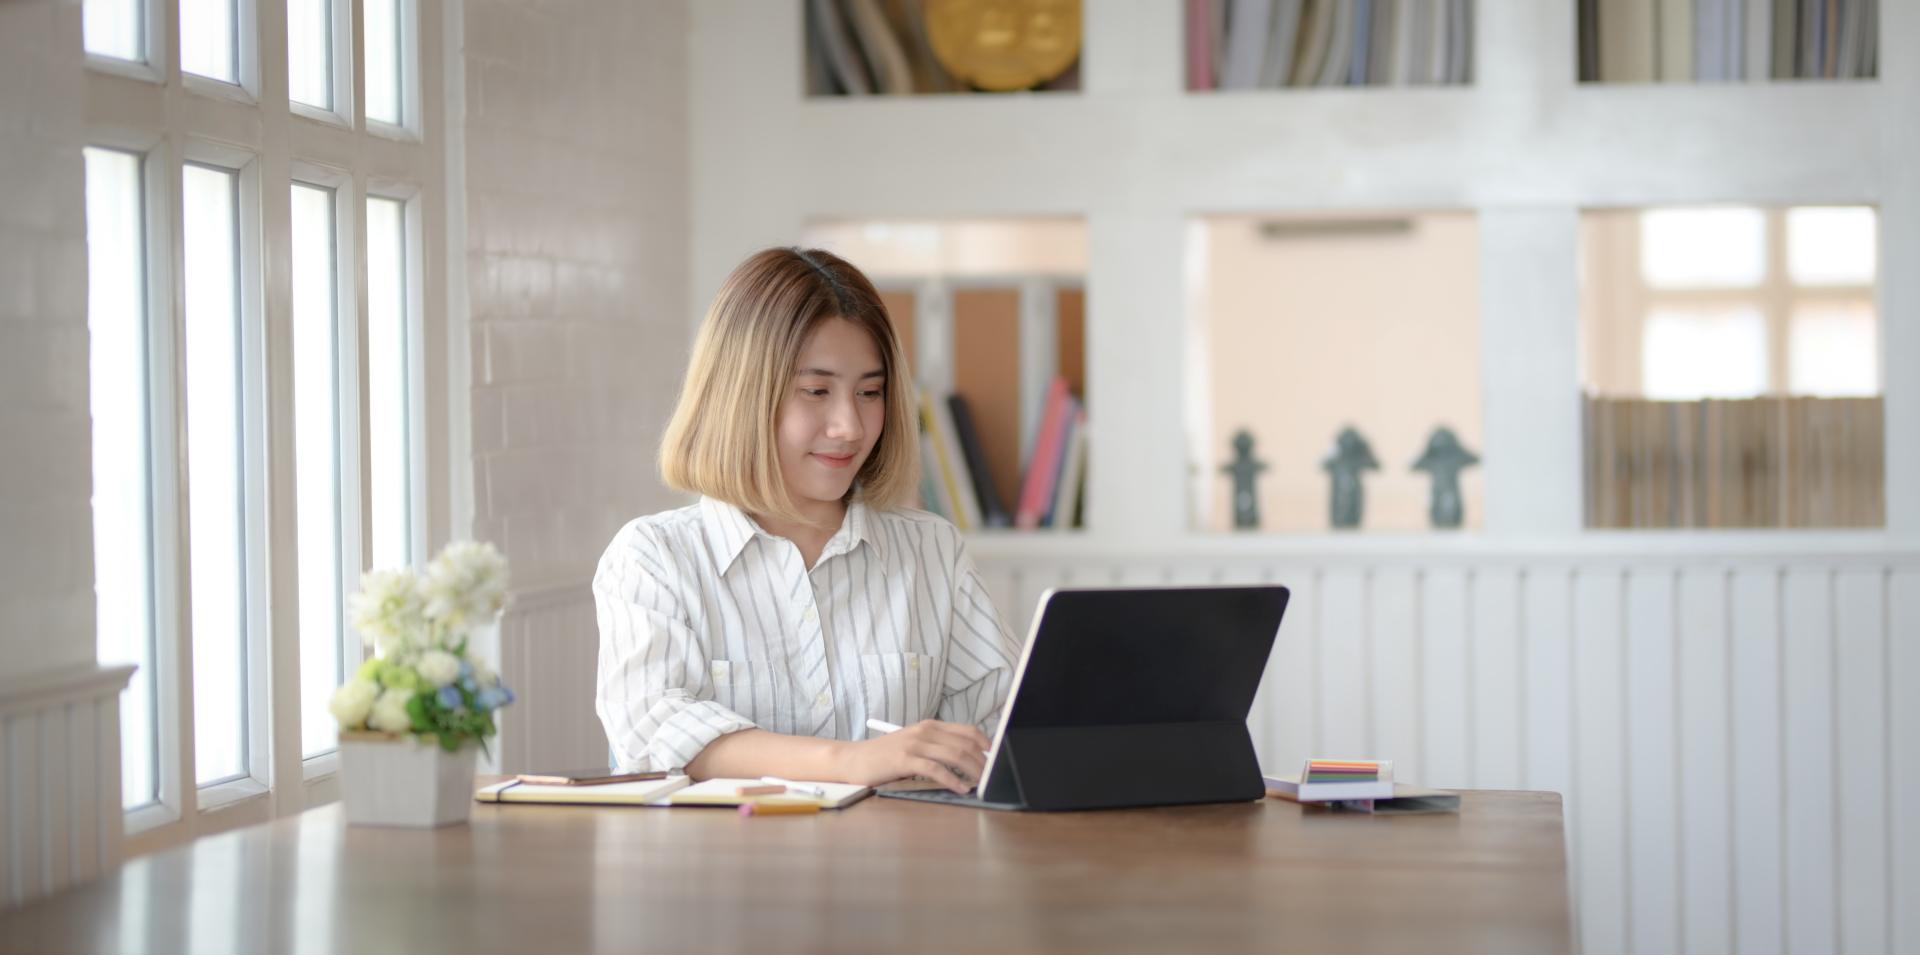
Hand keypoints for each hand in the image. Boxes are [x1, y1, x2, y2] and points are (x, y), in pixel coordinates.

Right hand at [837, 720, 990, 793]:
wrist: (854, 759)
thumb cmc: (885, 756)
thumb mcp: (914, 745)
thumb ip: (937, 748)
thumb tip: (968, 760)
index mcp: (930, 726)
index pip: (967, 730)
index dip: (986, 744)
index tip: (996, 758)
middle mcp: (925, 731)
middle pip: (965, 744)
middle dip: (983, 761)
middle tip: (993, 776)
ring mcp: (915, 744)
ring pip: (955, 755)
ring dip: (973, 771)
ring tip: (982, 783)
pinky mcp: (905, 759)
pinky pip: (936, 769)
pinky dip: (953, 780)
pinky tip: (961, 788)